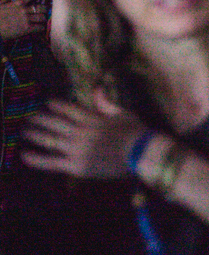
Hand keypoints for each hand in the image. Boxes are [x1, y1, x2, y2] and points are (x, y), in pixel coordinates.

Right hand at [0, 0, 48, 40]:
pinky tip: (39, 28)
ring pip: (43, 17)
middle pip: (42, 8)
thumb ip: (6, 0)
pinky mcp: (27, 29)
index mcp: (18, 3)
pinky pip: (41, 27)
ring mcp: (26, 19)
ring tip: (40, 21)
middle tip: (42, 12)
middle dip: (44, 10)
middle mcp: (24, 10)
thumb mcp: (0, 5)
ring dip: (43, 19)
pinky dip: (41, 28)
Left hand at [21, 91, 146, 179]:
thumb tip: (96, 89)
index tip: (47, 103)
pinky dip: (37, 158)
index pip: (69, 110)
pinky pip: (52, 162)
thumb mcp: (123, 113)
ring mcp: (76, 149)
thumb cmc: (135, 132)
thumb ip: (106, 103)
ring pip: (50, 140)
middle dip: (40, 119)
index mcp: (92, 119)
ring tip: (23, 131)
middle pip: (55, 123)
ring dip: (35, 135)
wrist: (140, 153)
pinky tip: (24, 154)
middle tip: (28, 117)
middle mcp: (80, 132)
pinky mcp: (75, 165)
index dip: (57, 106)